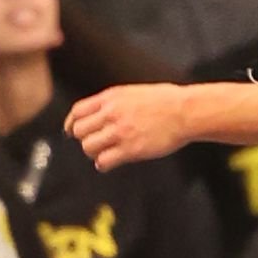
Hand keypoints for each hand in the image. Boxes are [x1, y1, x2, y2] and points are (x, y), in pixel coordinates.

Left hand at [66, 82, 199, 167]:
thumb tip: (98, 113)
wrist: (186, 111)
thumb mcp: (133, 92)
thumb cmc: (166, 101)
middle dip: (85, 138)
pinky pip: (104, 161)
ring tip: (105, 153)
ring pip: (88, 147)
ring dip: (94, 152)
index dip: (71, 124)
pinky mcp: (131, 149)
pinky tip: (110, 162)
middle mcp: (112, 113)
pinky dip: (103, 164)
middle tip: (95, 143)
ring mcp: (120, 132)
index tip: (72, 131)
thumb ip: (113, 102)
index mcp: (111, 97)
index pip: (78, 111)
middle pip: (79, 131)